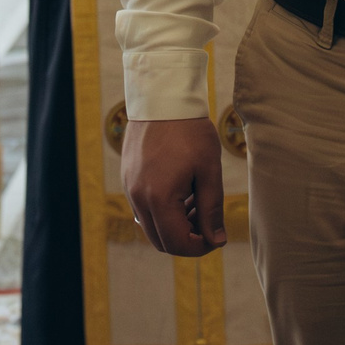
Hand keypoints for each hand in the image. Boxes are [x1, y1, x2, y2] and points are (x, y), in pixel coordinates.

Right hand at [121, 117, 227, 256]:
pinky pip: (144, 208)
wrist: (162, 97)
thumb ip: (211, 209)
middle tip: (208, 222)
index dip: (200, 247)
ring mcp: (130, 188)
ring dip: (175, 225)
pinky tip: (182, 191)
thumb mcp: (209, 170)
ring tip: (198, 202)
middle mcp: (138, 198)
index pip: (177, 243)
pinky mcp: (128, 178)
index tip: (217, 237)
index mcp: (159, 198)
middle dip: (187, 239)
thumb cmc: (190, 131)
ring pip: (151, 226)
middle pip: (161, 241)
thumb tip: (217, 240)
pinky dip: (163, 210)